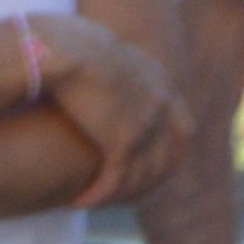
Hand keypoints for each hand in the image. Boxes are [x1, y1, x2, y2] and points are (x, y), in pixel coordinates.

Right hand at [26, 14, 182, 205]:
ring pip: (142, 177)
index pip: (183, 129)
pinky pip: (114, 181)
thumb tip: (94, 72)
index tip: (157, 166)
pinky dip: (98, 196)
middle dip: (150, 183)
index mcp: (159, 82)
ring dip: (118, 195)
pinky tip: (77, 202)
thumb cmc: (63, 42)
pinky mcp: (121, 141)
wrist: (60, 48)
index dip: (173, 153)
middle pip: (168, 159)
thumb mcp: (99, 51)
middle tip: (124, 196)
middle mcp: (160, 105)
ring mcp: (145, 125)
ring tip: (95, 200)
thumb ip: (109, 68)